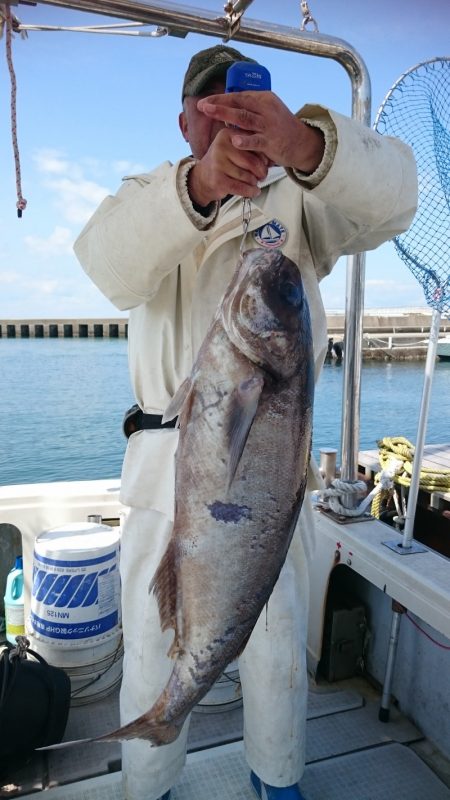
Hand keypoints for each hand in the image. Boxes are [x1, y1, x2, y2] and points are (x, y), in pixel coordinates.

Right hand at [188, 127, 268, 205]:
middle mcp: (221, 146)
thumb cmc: (225, 163)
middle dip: (261, 172)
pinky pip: (241, 187)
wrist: (203, 177)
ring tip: (254, 183)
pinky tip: (254, 191)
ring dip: (254, 183)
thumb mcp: (236, 150)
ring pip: (247, 176)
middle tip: (263, 176)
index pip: (253, 144)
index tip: (267, 163)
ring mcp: (218, 163)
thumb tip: (272, 161)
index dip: (264, 157)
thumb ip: (252, 150)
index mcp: (227, 134)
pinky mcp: (217, 179)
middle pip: (252, 162)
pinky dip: (250, 191)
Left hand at [197, 91, 324, 173]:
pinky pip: (255, 141)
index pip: (238, 96)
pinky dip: (245, 141)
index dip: (220, 99)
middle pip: (239, 105)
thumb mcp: (267, 112)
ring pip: (244, 118)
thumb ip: (249, 110)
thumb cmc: (279, 128)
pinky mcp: (271, 142)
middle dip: (219, 105)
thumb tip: (226, 109)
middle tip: (202, 106)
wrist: (301, 143)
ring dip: (225, 115)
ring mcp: (268, 126)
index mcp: (264, 99)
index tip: (204, 102)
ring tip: (210, 113)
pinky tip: (234, 140)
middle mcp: (266, 109)